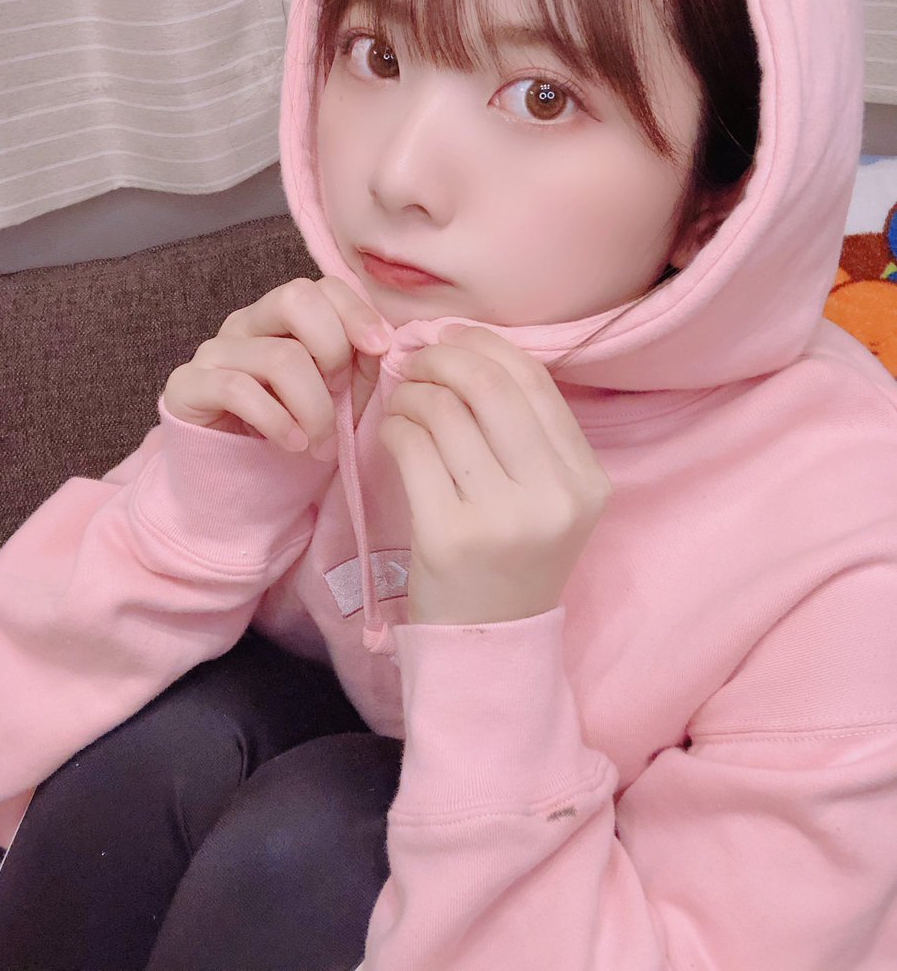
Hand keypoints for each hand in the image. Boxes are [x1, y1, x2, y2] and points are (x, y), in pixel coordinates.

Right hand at [163, 276, 389, 459]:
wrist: (235, 478)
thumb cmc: (293, 431)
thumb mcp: (339, 397)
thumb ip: (360, 364)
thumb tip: (381, 342)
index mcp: (282, 318)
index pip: (323, 287)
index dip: (356, 313)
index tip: (380, 348)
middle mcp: (246, 323)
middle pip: (295, 298)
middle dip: (333, 349)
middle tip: (340, 396)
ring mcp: (214, 351)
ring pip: (279, 357)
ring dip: (315, 408)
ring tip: (322, 443)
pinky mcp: (188, 385)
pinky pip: (239, 389)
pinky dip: (278, 421)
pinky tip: (294, 444)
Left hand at [378, 325, 612, 624]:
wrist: (489, 640)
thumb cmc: (511, 556)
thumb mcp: (547, 497)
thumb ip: (525, 430)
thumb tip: (468, 346)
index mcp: (586, 479)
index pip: (533, 380)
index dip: (483, 345)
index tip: (451, 340)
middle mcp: (554, 496)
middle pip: (489, 386)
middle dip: (441, 358)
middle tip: (416, 362)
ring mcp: (503, 519)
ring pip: (445, 412)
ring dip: (412, 394)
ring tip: (403, 403)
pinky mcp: (449, 536)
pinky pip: (413, 447)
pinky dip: (395, 426)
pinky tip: (394, 434)